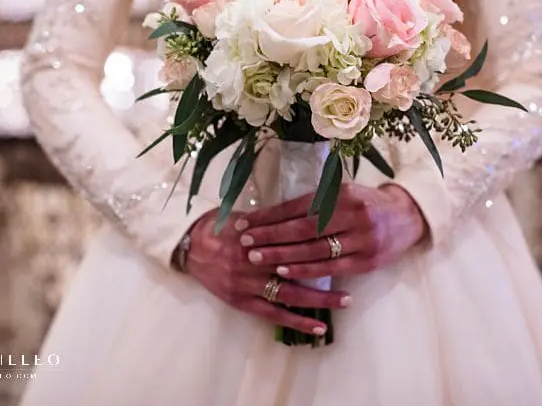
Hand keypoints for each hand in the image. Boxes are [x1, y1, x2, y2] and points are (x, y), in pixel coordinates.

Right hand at [184, 209, 351, 335]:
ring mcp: (248, 283)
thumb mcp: (247, 216)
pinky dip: (296, 321)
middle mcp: (254, 261)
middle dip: (327, 275)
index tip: (345, 245)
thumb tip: (303, 215)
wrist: (189, 246)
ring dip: (318, 300)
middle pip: (297, 270)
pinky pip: (273, 314)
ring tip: (344, 303)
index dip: (321, 245)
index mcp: (258, 237)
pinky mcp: (241, 301)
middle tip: (352, 278)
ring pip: (290, 294)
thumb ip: (273, 221)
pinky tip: (317, 328)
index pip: (295, 242)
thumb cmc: (219, 226)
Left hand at [236, 184, 427, 280]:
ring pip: (314, 250)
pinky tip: (285, 272)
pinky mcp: (367, 261)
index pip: (298, 206)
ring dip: (283, 255)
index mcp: (342, 194)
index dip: (270, 216)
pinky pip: (331, 269)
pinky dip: (306, 270)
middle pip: (303, 228)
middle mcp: (352, 214)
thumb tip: (272, 214)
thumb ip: (314, 202)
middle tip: (245, 241)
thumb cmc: (366, 204)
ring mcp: (362, 239)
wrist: (407, 217)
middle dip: (271, 236)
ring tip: (258, 257)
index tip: (246, 223)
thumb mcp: (343, 194)